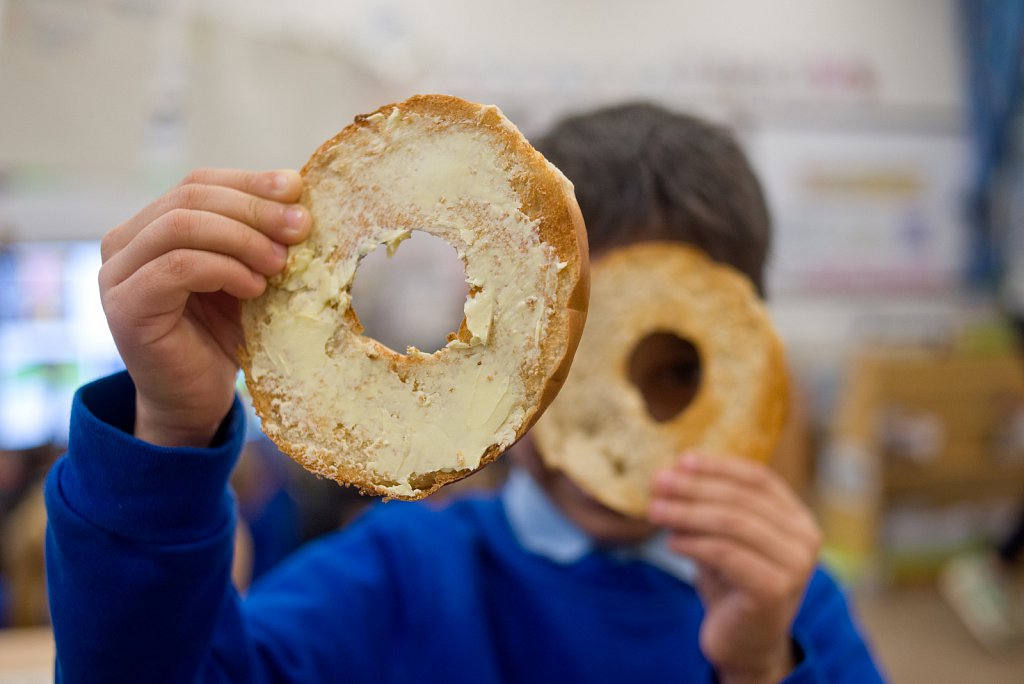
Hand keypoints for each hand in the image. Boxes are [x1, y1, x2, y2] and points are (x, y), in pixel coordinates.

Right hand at [99, 169, 309, 446]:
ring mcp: (118, 274)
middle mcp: (125, 242)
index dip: (249, 182)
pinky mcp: (126, 306)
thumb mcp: (246, 274)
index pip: (199, 183)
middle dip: (254, 208)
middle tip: (300, 228)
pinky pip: (177, 266)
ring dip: (242, 238)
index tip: (296, 189)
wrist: (196, 399)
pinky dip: (224, 269)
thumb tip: (298, 192)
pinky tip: (254, 287)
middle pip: (190, 197)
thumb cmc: (223, 335)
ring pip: (181, 226)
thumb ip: (259, 235)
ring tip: (281, 263)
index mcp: (151, 225)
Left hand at [648, 453, 821, 683]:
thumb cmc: (732, 583)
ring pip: (733, 524)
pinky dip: (694, 544)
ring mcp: (794, 566)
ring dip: (687, 513)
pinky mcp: (774, 590)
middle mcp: (804, 539)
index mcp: (797, 518)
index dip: (719, 466)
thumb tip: (674, 472)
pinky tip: (671, 542)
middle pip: (742, 499)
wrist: (744, 643)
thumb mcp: (723, 537)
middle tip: (657, 482)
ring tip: (655, 510)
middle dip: (694, 487)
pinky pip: (726, 555)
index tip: (682, 460)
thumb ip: (709, 506)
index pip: (758, 479)